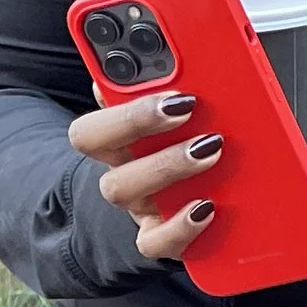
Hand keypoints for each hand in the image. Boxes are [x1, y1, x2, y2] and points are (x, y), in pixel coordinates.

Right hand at [68, 91, 218, 266]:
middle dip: (136, 118)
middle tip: (186, 105)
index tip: (149, 76)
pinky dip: (179, 226)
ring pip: (121, 188)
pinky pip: (154, 242)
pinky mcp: (160, 238)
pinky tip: (206, 207)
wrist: (214, 207)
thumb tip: (174, 65)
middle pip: (95, 143)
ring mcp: (138, 205)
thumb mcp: (192, 119)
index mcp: (120, 136)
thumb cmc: (199, 149)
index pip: (92, 114)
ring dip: (166, 165)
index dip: (111, 96)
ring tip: (211, 149)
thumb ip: (177, 90)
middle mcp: (121, 168)